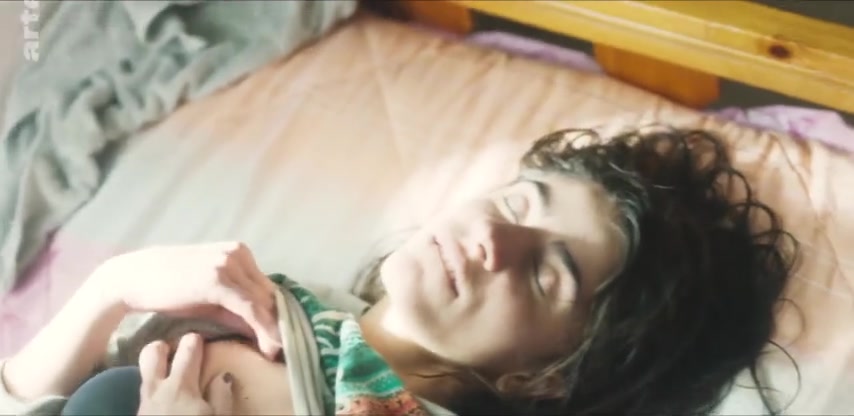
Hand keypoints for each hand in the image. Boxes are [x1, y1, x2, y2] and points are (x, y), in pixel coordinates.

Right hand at [93, 241, 280, 357]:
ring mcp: (228, 263)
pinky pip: (249, 307)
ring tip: (276, 350)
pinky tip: (267, 343)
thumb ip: (237, 310)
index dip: (276, 312)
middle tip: (282, 348)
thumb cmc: (170, 288)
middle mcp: (238, 253)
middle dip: (277, 322)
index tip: (282, 336)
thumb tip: (263, 329)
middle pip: (269, 293)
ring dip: (273, 329)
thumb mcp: (210, 297)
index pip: (267, 286)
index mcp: (238, 252)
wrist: (133, 278)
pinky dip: (262, 327)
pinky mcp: (218, 279)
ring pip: (263, 301)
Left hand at [137, 334, 233, 415]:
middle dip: (163, 346)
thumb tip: (222, 376)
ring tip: (167, 370)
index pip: (188, 349)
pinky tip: (161, 396)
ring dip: (154, 366)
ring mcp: (143, 402)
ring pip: (144, 373)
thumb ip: (220, 396)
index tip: (200, 338)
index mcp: (182, 384)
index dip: (195, 340)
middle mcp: (158, 388)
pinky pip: (143, 392)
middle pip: (152, 353)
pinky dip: (151, 387)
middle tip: (174, 349)